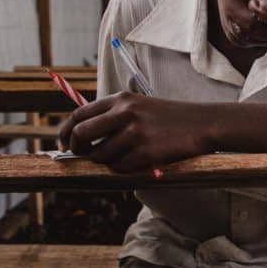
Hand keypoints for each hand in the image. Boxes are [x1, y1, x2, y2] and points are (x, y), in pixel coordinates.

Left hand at [58, 92, 211, 172]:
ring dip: (107, 161)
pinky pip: (120, 167)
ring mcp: (135, 133)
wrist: (202, 123)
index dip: (66, 130)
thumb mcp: (140, 105)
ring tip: (125, 156)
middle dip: (77, 148)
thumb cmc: (171, 117)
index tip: (64, 142)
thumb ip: (114, 115)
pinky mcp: (145, 152)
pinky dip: (124, 169)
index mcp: (122, 99)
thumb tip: (83, 136)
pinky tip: (139, 161)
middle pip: (81, 133)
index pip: (80, 113)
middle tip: (83, 155)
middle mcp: (125, 113)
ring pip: (101, 155)